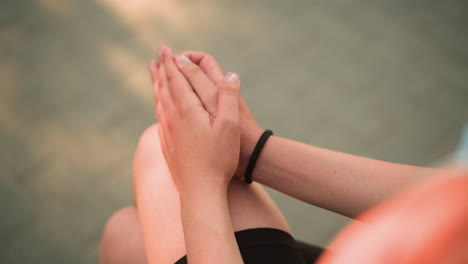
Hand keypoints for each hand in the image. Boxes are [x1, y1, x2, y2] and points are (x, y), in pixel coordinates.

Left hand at [151, 45, 240, 194]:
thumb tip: (231, 73)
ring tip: (153, 74)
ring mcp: (167, 133)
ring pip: (159, 102)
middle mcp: (172, 119)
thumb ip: (229, 97)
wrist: (200, 191)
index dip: (172, 63)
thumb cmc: (218, 159)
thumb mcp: (229, 126)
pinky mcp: (166, 145)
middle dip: (161, 70)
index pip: (176, 80)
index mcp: (187, 110)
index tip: (166, 49)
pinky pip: (159, 117)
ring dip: (156, 85)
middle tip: (157, 56)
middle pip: (163, 88)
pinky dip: (157, 104)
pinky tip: (159, 107)